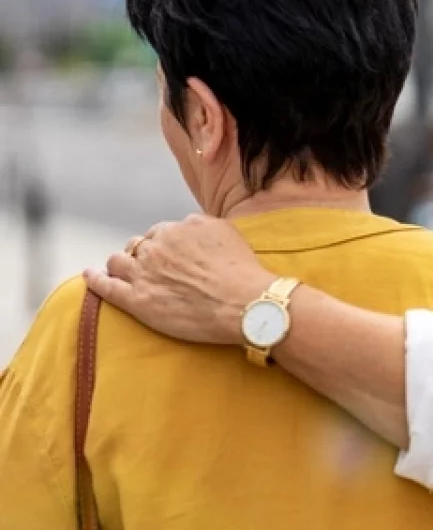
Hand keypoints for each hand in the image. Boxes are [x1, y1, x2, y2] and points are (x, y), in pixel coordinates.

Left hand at [83, 213, 273, 345]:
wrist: (245, 303)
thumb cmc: (243, 272)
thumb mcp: (228, 232)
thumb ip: (203, 226)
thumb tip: (193, 227)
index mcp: (180, 228)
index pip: (162, 232)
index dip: (165, 244)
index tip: (171, 256)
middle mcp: (158, 246)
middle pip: (139, 245)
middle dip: (143, 254)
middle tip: (154, 269)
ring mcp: (144, 272)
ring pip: (118, 261)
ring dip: (120, 264)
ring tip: (123, 272)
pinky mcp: (137, 300)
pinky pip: (106, 286)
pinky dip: (95, 280)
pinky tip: (90, 276)